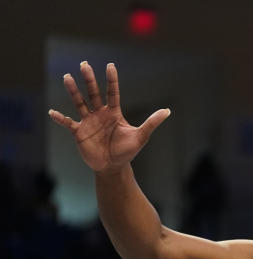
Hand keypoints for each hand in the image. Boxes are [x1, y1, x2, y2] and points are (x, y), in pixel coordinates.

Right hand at [48, 61, 169, 172]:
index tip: (110, 65)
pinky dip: (60, 118)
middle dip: (89, 79)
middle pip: (93, 93)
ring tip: (67, 77)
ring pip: (79, 102)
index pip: (112, 93)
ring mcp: (88, 122)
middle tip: (84, 64)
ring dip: (73, 91)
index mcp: (114, 113)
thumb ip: (152, 122)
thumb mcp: (141, 136)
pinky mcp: (79, 132)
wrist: (113, 167)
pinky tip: (52, 113)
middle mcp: (99, 114)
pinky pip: (68, 123)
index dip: (111, 80)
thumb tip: (167, 111)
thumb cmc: (127, 151)